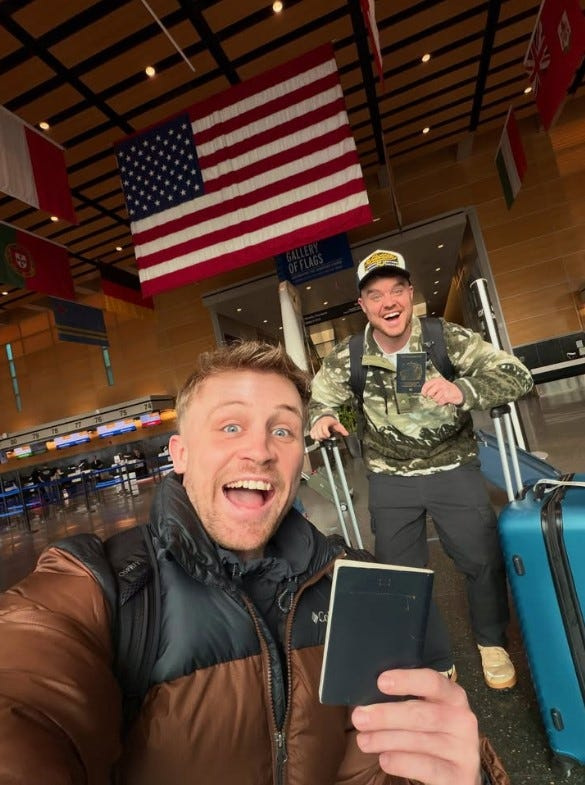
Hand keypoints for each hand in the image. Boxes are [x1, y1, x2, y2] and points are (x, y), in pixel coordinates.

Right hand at [309, 416, 348, 440]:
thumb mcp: (337, 425)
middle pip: (319, 433)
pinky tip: (318, 437)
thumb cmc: (330, 421)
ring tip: (323, 437)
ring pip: (315, 435)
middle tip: (327, 437)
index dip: (326, 433)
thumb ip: (342, 430)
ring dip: (319, 438)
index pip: (324, 427)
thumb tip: (346, 434)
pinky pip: (311, 435)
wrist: (324, 417)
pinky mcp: (312, 429)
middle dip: (323, 437)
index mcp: (325, 422)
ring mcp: (315, 427)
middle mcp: (319, 424)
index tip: (328, 435)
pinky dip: (315, 437)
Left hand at [352, 668, 481, 784]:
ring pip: (419, 741)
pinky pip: (426, 767)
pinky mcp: (460, 776)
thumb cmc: (433, 733)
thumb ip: (406, 701)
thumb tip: (369, 698)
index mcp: (453, 696)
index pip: (433, 682)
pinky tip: (384, 759)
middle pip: (421, 714)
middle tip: (359, 717)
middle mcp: (463, 720)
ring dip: (386, 739)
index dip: (407, 680)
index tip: (381, 681)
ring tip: (363, 740)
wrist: (456, 771)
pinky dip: (402, 762)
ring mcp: (464, 750)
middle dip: (386, 715)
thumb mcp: (426, 710)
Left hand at [421, 377, 463, 405]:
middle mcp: (440, 384)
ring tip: (441, 397)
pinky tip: (444, 400)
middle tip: (435, 396)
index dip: (423, 391)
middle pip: (429, 393)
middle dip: (431, 397)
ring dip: (437, 400)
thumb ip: (432, 387)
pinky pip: (440, 402)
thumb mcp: (439, 384)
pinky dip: (441, 403)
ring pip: (435, 398)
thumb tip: (423, 393)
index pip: (426, 385)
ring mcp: (444, 390)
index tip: (424, 395)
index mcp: (437, 380)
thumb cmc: (447, 389)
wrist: (459, 392)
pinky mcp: (447, 396)